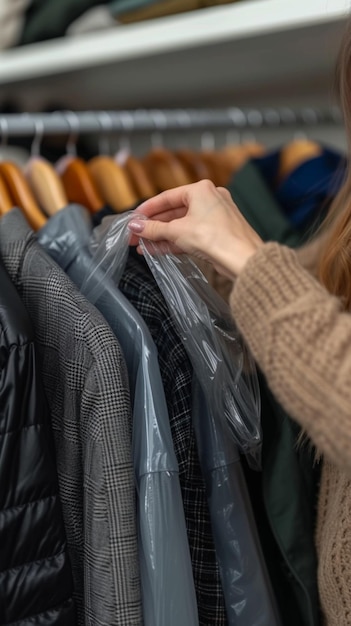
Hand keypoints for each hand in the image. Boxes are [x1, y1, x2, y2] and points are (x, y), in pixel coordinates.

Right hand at [128, 179, 263, 278]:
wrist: (243, 259)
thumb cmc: (215, 237)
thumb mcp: (177, 232)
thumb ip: (154, 229)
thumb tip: (135, 227)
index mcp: (201, 189)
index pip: (167, 197)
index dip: (147, 210)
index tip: (133, 219)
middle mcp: (209, 199)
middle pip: (173, 212)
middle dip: (153, 226)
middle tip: (135, 236)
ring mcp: (215, 217)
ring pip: (182, 225)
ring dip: (162, 236)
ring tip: (142, 246)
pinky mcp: (217, 233)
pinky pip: (191, 234)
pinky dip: (175, 241)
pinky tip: (157, 250)